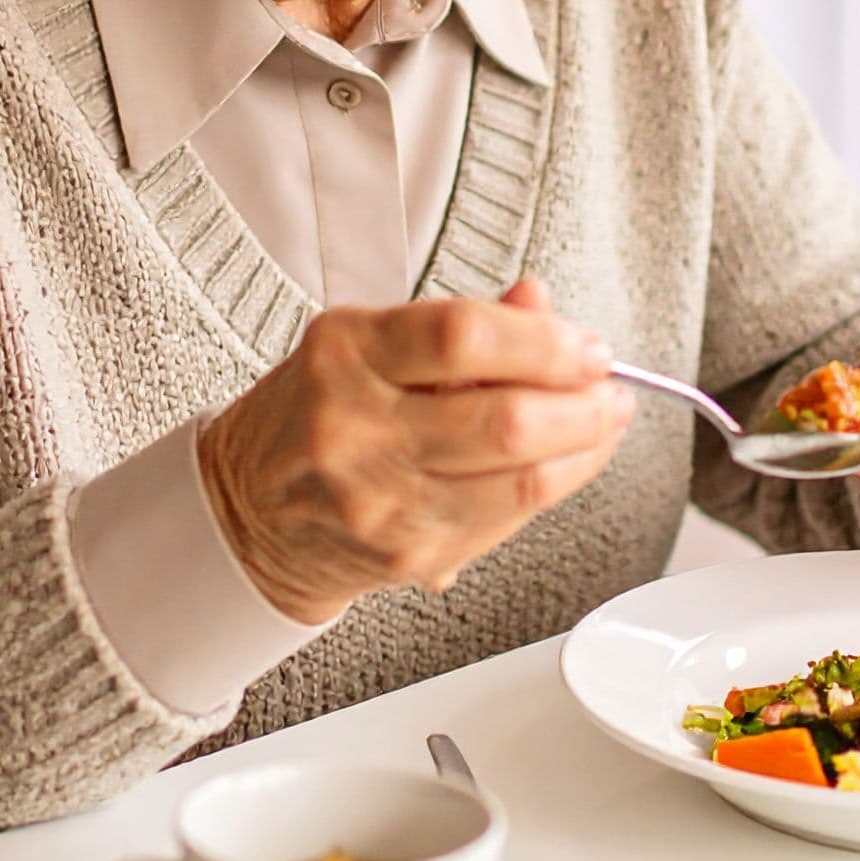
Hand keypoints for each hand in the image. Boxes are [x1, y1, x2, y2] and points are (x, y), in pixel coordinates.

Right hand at [199, 279, 634, 623]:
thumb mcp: (370, 342)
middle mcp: (355, 426)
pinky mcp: (404, 556)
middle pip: (505, 419)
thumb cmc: (318, 411)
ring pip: (519, 481)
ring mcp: (380, 500)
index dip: (546, 341)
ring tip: (604, 425)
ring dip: (584, 450)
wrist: (248, 511)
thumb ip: (462, 325)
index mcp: (346, 351)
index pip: (465, 337)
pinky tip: (567, 465)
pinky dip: (553, 489)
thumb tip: (541, 303)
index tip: (587, 345)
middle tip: (611, 389)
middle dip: (583, 404)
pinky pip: (505, 523)